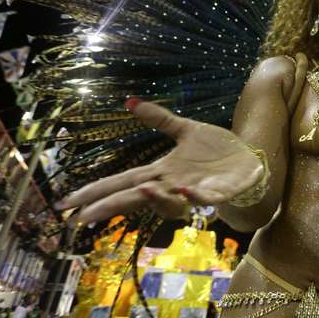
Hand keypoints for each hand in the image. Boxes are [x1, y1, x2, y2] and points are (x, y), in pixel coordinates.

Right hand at [60, 100, 265, 223]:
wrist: (250, 160)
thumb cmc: (218, 152)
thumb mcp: (186, 130)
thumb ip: (160, 119)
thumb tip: (130, 101)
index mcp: (162, 171)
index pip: (123, 182)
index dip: (97, 192)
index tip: (68, 203)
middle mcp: (174, 185)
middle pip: (136, 198)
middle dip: (111, 206)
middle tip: (84, 216)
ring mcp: (195, 191)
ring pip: (169, 203)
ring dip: (156, 199)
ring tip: (143, 191)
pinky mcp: (218, 193)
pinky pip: (203, 199)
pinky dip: (194, 196)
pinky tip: (185, 189)